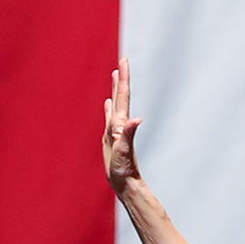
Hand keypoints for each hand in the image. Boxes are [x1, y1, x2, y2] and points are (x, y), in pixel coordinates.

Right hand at [102, 58, 141, 197]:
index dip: (123, 78)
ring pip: (115, 104)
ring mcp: (115, 130)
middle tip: (122, 61)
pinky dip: (108, 107)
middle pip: (120, 95)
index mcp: (121, 123)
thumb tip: (137, 119)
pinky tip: (108, 102)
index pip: (123, 96)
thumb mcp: (124, 151)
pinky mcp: (111, 137)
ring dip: (115, 89)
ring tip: (115, 75)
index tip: (124, 61)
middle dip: (121, 78)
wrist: (124, 182)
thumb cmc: (124, 169)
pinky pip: (108, 117)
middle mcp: (120, 124)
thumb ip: (129, 135)